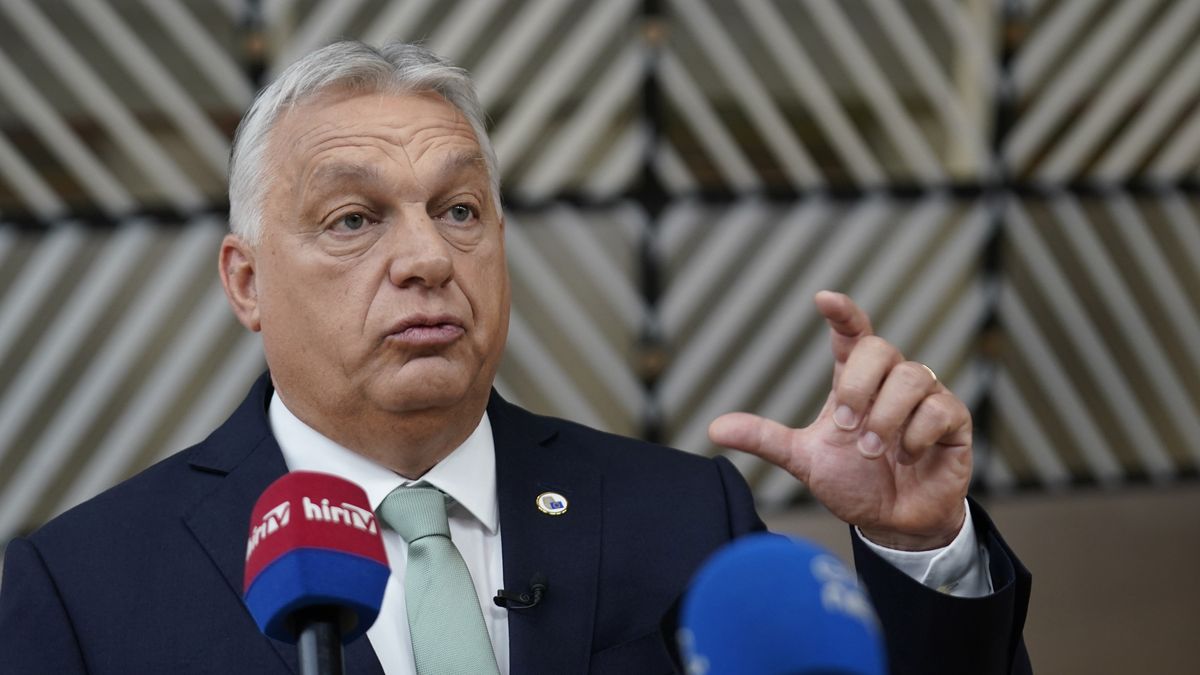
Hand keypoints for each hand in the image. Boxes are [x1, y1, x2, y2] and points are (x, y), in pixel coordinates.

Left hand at [708, 291, 970, 549]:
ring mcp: (926, 399)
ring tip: (873, 451)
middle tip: (846, 427)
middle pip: (881, 348)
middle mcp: (891, 382)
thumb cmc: (854, 483)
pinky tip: (906, 457)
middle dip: (859, 388)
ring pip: (913, 377)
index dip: (843, 313)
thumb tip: (714, 429)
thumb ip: (765, 440)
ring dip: (886, 418)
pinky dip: (916, 435)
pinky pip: (940, 408)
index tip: (824, 299)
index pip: (853, 333)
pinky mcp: (954, 421)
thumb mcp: (804, 460)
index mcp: (855, 381)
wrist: (893, 523)